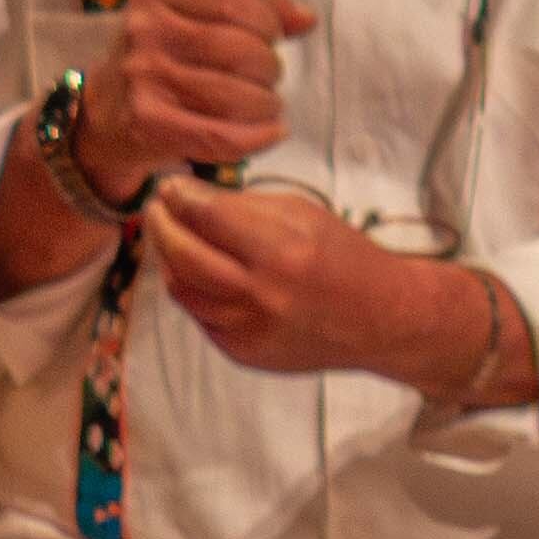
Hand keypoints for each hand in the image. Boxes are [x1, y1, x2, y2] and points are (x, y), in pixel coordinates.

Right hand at [78, 0, 314, 190]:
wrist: (100, 116)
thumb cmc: (159, 61)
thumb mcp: (191, 19)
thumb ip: (251, 9)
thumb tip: (306, 19)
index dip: (266, 20)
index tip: (271, 37)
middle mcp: (145, 32)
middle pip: (240, 49)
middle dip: (269, 69)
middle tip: (267, 80)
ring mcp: (143, 78)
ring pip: (237, 95)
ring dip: (267, 105)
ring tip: (266, 106)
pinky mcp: (148, 123)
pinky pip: (223, 135)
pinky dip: (258, 137)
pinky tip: (269, 133)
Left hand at [141, 173, 476, 388]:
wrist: (381, 320)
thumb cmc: (345, 258)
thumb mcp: (306, 215)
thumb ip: (247, 206)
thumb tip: (191, 197)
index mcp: (282, 252)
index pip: (208, 217)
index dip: (180, 198)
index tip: (169, 186)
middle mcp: (261, 295)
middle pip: (183, 256)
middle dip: (161, 227)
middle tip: (157, 210)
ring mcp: (248, 329)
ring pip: (182, 291)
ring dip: (169, 260)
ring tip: (173, 239)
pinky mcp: (243, 352)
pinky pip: (201, 316)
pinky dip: (194, 291)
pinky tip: (201, 273)